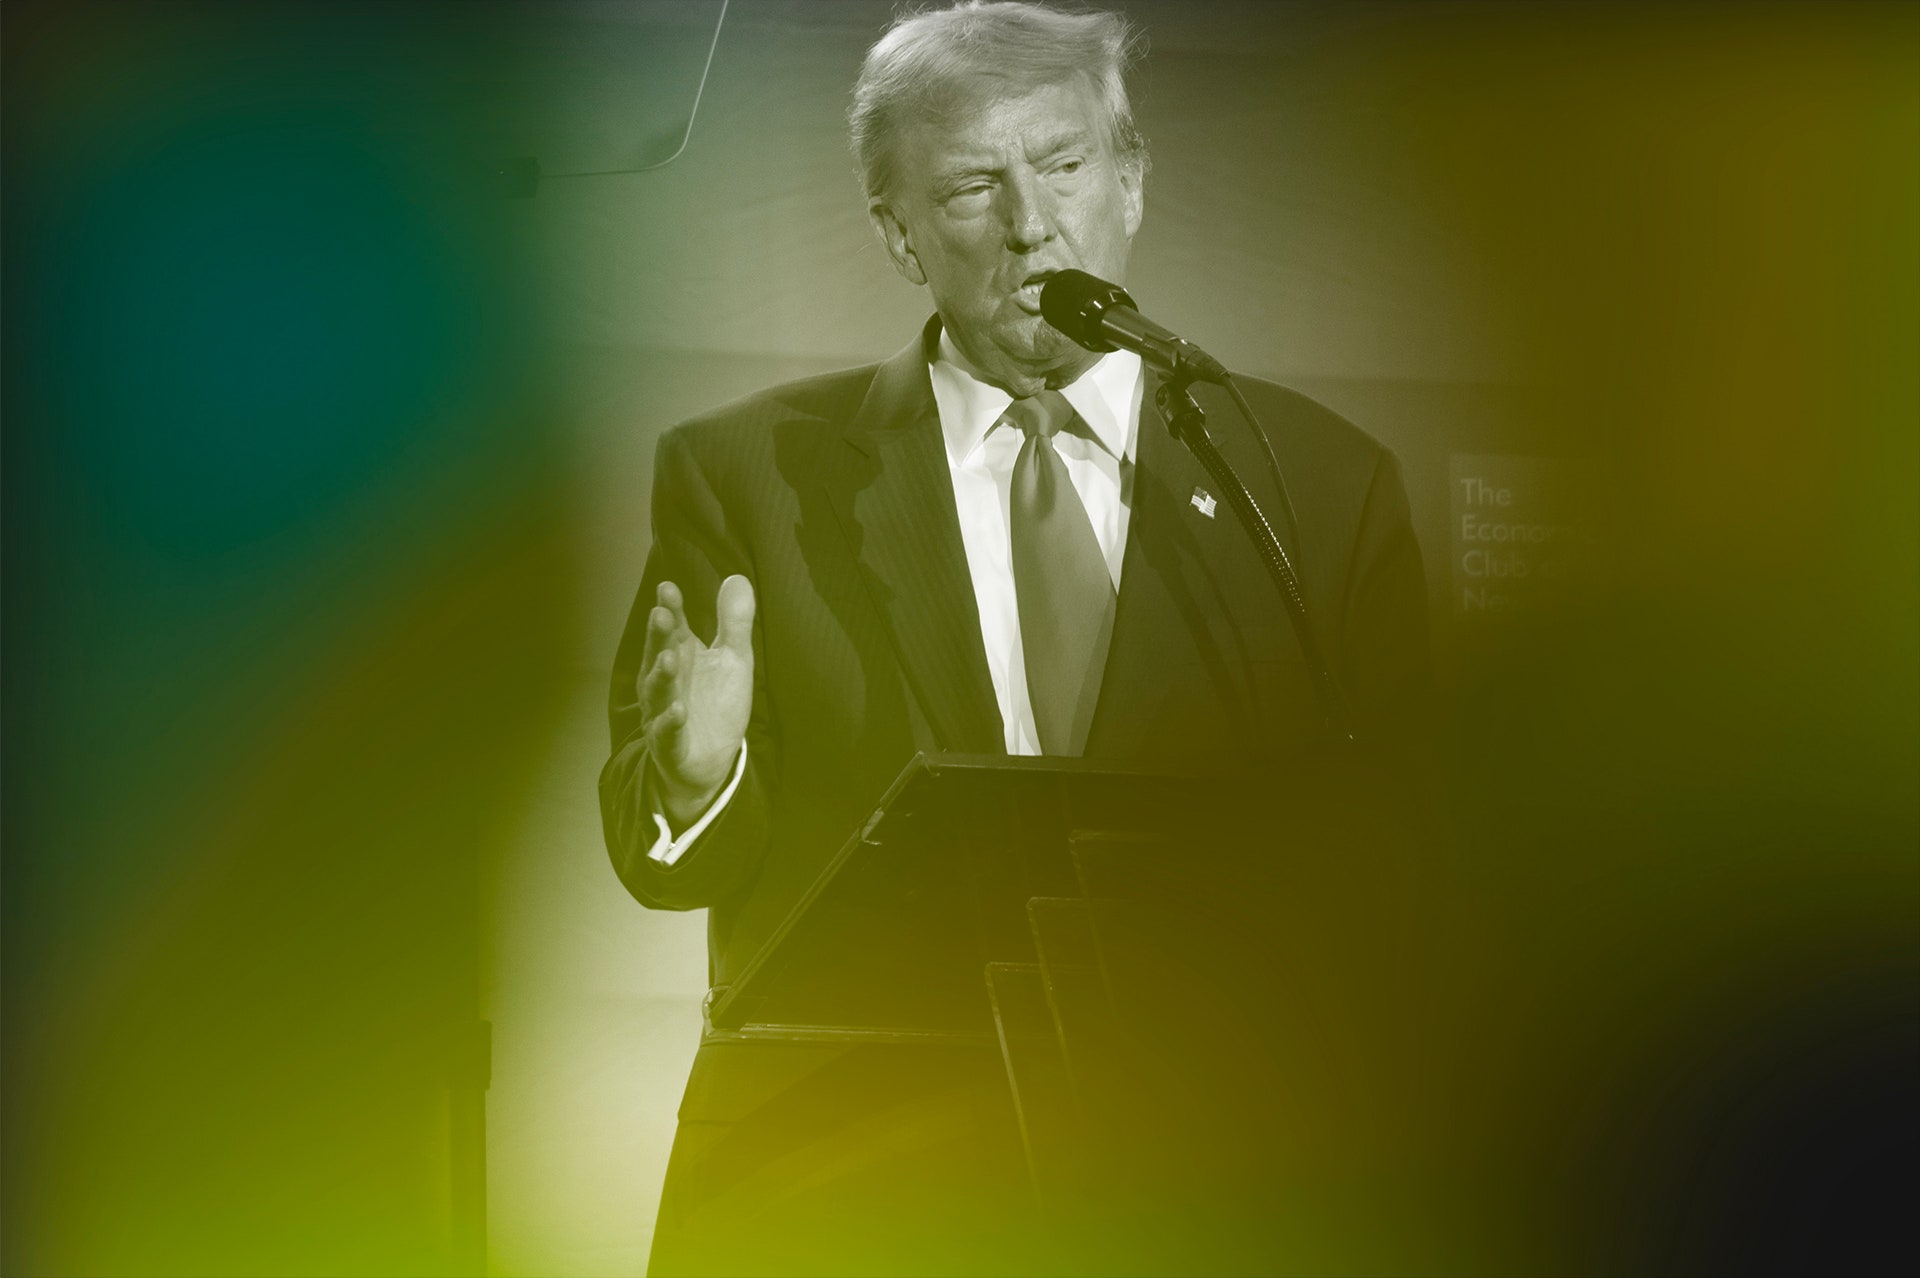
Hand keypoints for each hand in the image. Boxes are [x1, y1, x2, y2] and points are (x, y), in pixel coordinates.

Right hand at [640, 575, 754, 828]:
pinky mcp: (670, 743)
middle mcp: (666, 680)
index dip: (671, 609)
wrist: (711, 759)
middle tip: (661, 614)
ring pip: (658, 691)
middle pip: (660, 654)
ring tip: (668, 658)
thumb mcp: (733, 659)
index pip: (674, 628)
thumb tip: (738, 577)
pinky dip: (670, 721)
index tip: (668, 588)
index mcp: (681, 656)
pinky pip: (667, 732)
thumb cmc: (716, 702)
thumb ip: (734, 622)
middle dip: (660, 636)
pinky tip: (677, 710)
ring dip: (661, 676)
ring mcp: (664, 711)